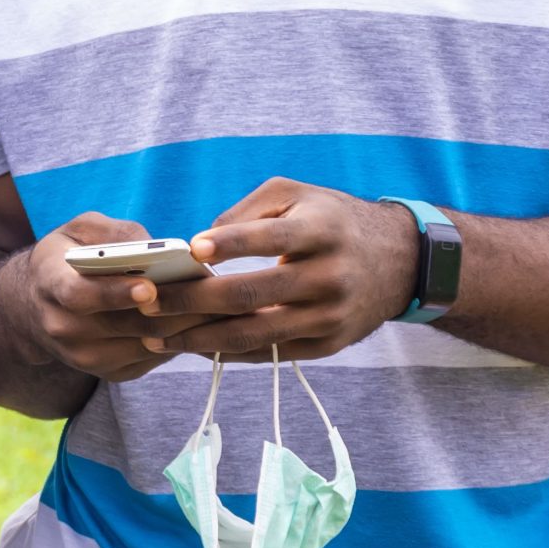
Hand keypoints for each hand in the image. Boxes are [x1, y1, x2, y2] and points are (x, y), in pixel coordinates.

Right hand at [1, 213, 216, 384]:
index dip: (115, 292)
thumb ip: (114, 233)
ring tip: (219, 305)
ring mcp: (86, 356)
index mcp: (50, 284)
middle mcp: (63, 327)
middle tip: (212, 292)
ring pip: (147, 343)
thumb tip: (158, 247)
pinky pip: (154, 357)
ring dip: (185, 325)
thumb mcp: (77, 231)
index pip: (80, 295)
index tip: (149, 285)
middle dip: (172, 307)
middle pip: (125, 324)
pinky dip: (180, 339)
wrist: (33, 308)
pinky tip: (201, 320)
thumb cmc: (64, 258)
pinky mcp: (110, 373)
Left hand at [140, 178, 418, 361]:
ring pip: (256, 333)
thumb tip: (198, 244)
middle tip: (147, 300)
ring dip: (200, 337)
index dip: (230, 243)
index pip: (270, 238)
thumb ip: (246, 211)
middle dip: (193, 300)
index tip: (189, 248)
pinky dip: (228, 352)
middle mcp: (329, 276)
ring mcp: (330, 316)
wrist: (402, 262)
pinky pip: (271, 353)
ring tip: (155, 336)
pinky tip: (192, 346)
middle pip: (252, 293)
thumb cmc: (332, 219)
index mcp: (321, 231)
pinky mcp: (329, 344)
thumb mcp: (297, 194)